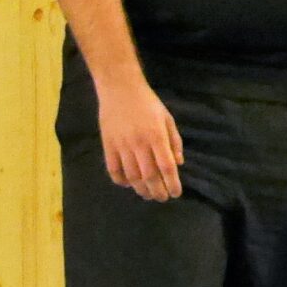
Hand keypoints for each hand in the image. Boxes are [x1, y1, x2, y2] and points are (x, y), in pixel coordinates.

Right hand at [97, 79, 183, 200]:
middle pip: (149, 176)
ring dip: (141, 190)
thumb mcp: (167, 118)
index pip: (166, 167)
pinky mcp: (108, 145)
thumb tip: (178, 164)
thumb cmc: (147, 103)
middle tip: (162, 198)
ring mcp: (122, 145)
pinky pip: (114, 170)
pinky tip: (129, 183)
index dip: (172, 184)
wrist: (119, 88)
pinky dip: (121, 181)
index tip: (175, 193)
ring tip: (147, 194)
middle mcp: (139, 143)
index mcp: (156, 136)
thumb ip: (174, 141)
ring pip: (132, 177)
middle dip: (158, 192)